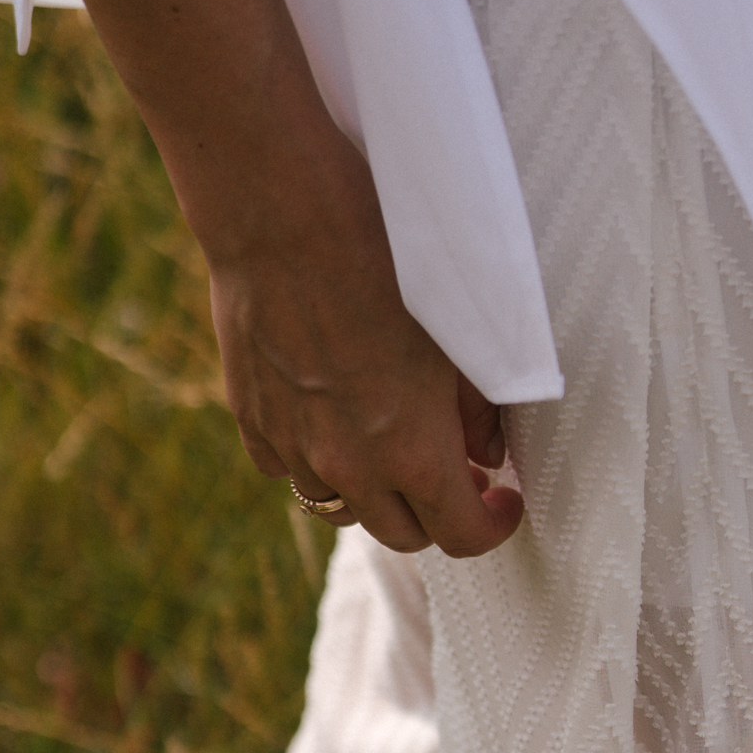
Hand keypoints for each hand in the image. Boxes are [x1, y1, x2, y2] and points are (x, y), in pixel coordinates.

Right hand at [207, 139, 524, 559]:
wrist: (282, 215)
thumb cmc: (383, 261)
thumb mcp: (456, 334)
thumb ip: (477, 410)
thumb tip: (485, 452)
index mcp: (413, 453)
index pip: (460, 536)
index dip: (491, 526)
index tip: (502, 500)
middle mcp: (349, 467)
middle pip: (403, 535)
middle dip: (438, 514)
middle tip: (458, 472)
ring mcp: (293, 448)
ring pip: (340, 509)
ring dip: (375, 492)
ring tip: (391, 449)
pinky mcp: (250, 420)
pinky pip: (287, 469)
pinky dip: (315, 461)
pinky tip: (331, 423)